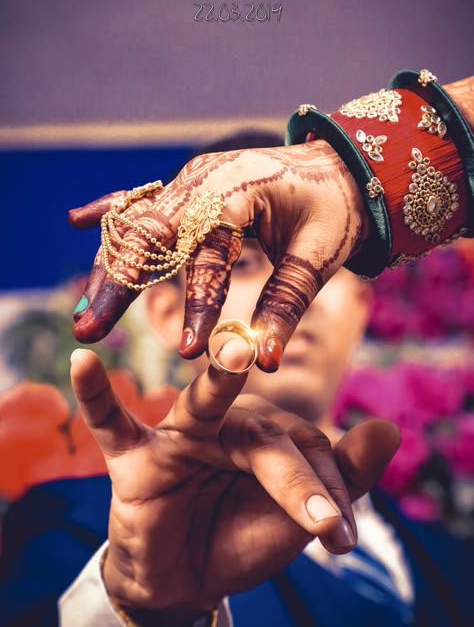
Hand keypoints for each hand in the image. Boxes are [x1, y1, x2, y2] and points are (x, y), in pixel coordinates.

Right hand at [69, 140, 367, 370]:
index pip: (208, 254)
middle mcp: (205, 178)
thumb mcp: (320, 255)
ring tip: (86, 312)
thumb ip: (288, 303)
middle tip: (89, 330)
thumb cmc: (336, 209)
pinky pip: (144, 200)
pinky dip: (113, 213)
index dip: (198, 304)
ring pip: (138, 222)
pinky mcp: (191, 185)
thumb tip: (260, 361)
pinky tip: (76, 220)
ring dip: (111, 265)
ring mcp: (193, 178)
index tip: (188, 352)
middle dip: (119, 285)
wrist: (340, 164)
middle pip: (149, 234)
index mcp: (239, 189)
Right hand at [70, 344, 399, 615]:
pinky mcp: (137, 455)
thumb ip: (342, 474)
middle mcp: (230, 424)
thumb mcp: (294, 515)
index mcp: (271, 435)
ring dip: (217, 379)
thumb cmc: (242, 536)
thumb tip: (391, 428)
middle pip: (267, 438)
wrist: (184, 575)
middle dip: (295, 477)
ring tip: (233, 349)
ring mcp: (181, 435)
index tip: (342, 540)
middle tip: (323, 513)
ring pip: (203, 408)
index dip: (327, 497)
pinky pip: (113, 421)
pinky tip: (82, 361)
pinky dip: (97, 395)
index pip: (308, 455)